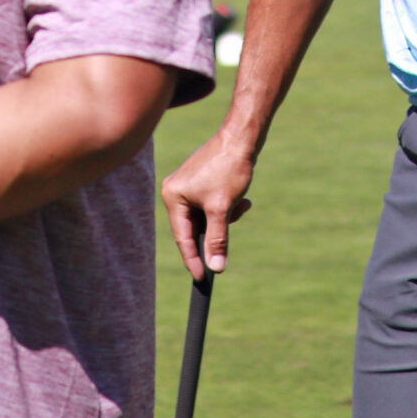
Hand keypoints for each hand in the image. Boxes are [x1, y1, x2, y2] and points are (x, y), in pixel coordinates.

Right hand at [161, 130, 256, 279]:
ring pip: (207, 217)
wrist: (243, 137)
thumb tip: (216, 267)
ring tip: (241, 204)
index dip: (193, 260)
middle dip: (218, 229)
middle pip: (196, 227)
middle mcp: (176, 191)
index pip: (183, 237)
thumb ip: (218, 239)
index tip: (203, 280)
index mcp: (173, 197)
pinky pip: (212, 205)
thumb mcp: (222, 208)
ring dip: (225, 217)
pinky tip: (242, 198)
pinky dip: (227, 207)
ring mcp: (189, 186)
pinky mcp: (202, 181)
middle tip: (232, 225)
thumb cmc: (229, 169)